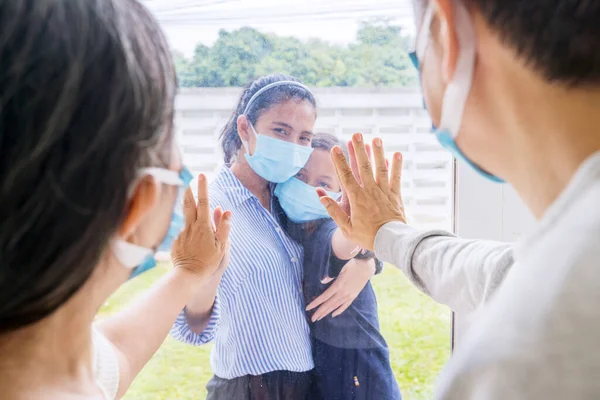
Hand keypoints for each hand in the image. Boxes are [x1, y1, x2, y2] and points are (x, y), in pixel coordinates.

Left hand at [171, 174, 231, 281]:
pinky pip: (185, 232)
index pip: (204, 202)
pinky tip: (193, 245)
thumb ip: (224, 227)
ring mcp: (182, 233)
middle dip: (190, 191)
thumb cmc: (208, 262)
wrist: (188, 276)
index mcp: (204, 226)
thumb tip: (225, 210)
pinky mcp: (177, 241)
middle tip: (190, 181)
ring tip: (195, 212)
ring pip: (186, 217)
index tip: (202, 175)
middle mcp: (191, 226)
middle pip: (189, 204)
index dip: (203, 187)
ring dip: (190, 210)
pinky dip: (190, 233)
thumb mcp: (222, 246)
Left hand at [306, 258, 375, 320]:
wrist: (366, 267)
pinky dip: (338, 311)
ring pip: (335, 307)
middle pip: (328, 305)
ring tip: (319, 318)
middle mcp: (343, 293)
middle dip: (319, 312)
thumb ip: (330, 275)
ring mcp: (349, 296)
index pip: (324, 297)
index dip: (315, 303)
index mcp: (338, 286)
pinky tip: (333, 314)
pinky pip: (345, 306)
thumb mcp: (340, 267)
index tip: (308, 308)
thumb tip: (322, 281)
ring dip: (327, 312)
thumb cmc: (352, 264)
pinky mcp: (353, 296)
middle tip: (312, 319)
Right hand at [317, 133, 405, 250]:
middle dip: (359, 149)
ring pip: (380, 168)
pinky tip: (397, 154)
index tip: (335, 148)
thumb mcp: (346, 227)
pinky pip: (396, 178)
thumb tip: (321, 196)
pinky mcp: (395, 195)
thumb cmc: (367, 236)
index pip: (346, 175)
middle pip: (363, 166)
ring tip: (376, 139)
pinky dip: (397, 166)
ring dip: (378, 153)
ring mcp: (384, 192)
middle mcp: (370, 191)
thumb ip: (333, 210)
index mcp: (356, 198)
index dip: (339, 161)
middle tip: (356, 134)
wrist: (391, 241)